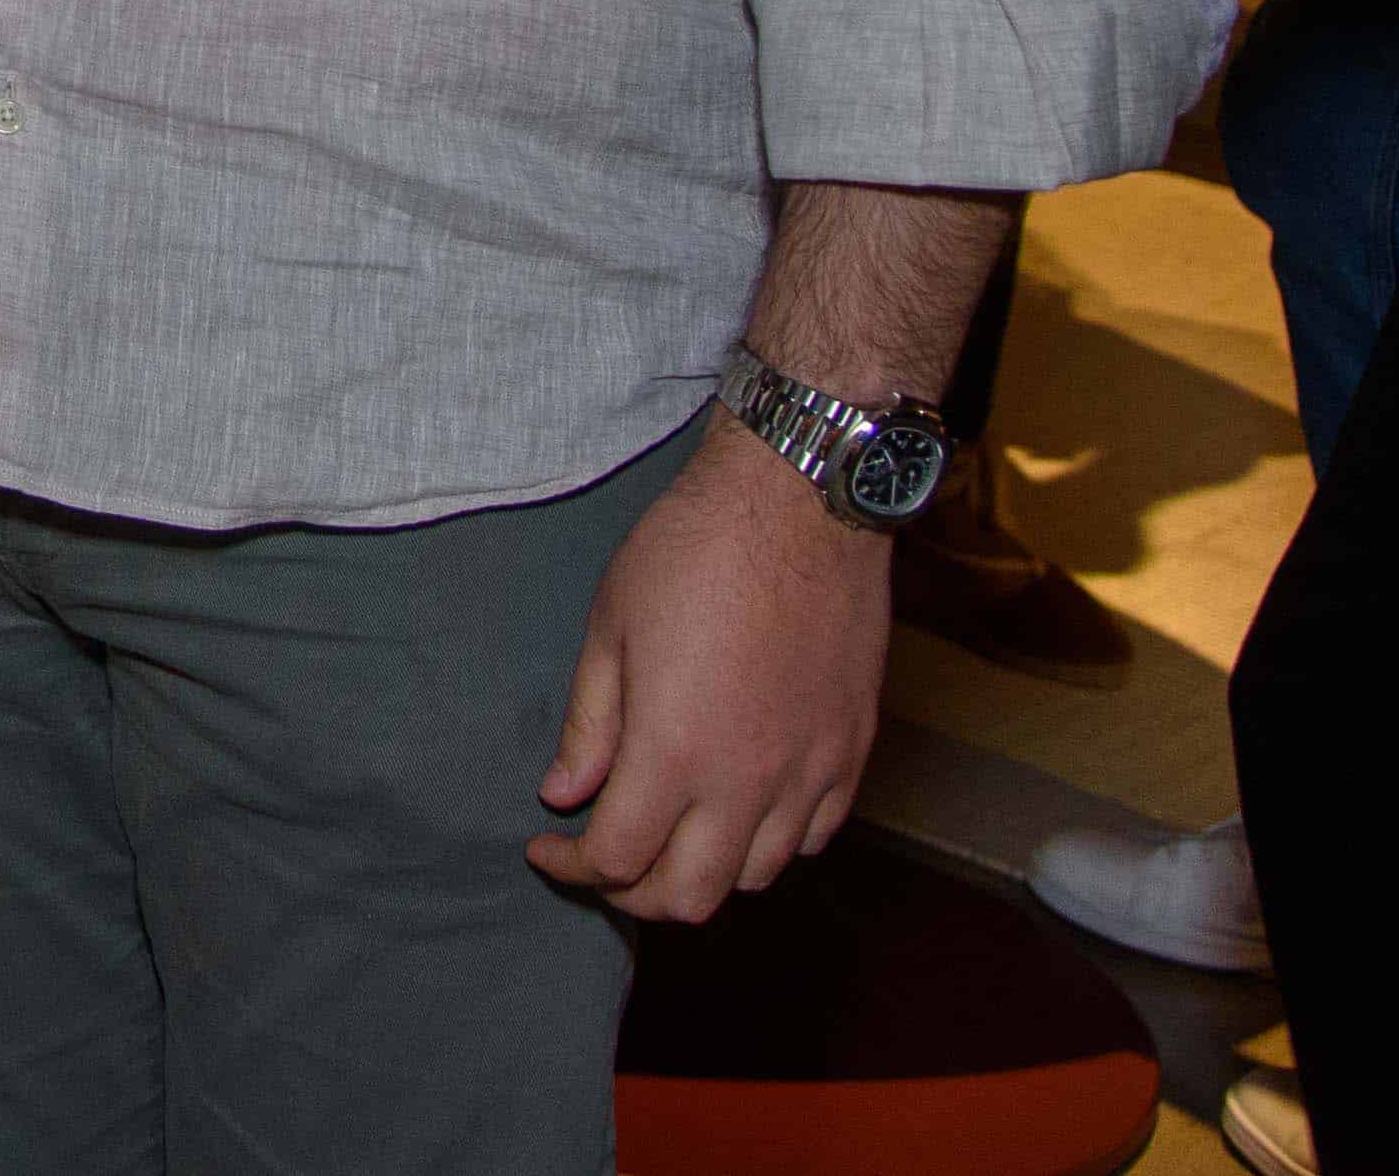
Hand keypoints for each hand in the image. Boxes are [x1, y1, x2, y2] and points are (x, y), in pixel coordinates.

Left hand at [528, 425, 888, 922]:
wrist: (801, 502)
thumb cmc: (694, 549)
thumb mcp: (611, 626)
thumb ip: (589, 725)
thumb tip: (562, 793)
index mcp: (674, 752)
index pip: (616, 859)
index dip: (571, 866)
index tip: (546, 846)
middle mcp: (747, 780)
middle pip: (689, 896)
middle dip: (631, 894)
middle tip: (603, 859)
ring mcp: (810, 771)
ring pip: (755, 878)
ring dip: (703, 872)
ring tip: (670, 835)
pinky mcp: (852, 751)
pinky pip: (813, 838)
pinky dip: (770, 845)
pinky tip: (739, 810)